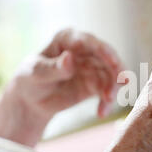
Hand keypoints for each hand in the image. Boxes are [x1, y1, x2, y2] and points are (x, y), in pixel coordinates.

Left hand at [0, 29, 125, 146]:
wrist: (31, 100)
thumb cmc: (30, 79)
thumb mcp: (35, 73)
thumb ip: (53, 67)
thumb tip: (70, 59)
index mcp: (68, 39)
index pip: (90, 41)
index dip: (104, 50)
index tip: (113, 61)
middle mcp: (85, 50)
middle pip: (107, 58)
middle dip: (116, 71)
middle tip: (121, 83)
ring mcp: (92, 67)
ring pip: (111, 75)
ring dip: (112, 88)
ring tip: (107, 101)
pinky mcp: (96, 84)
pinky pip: (106, 92)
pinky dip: (106, 103)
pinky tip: (101, 113)